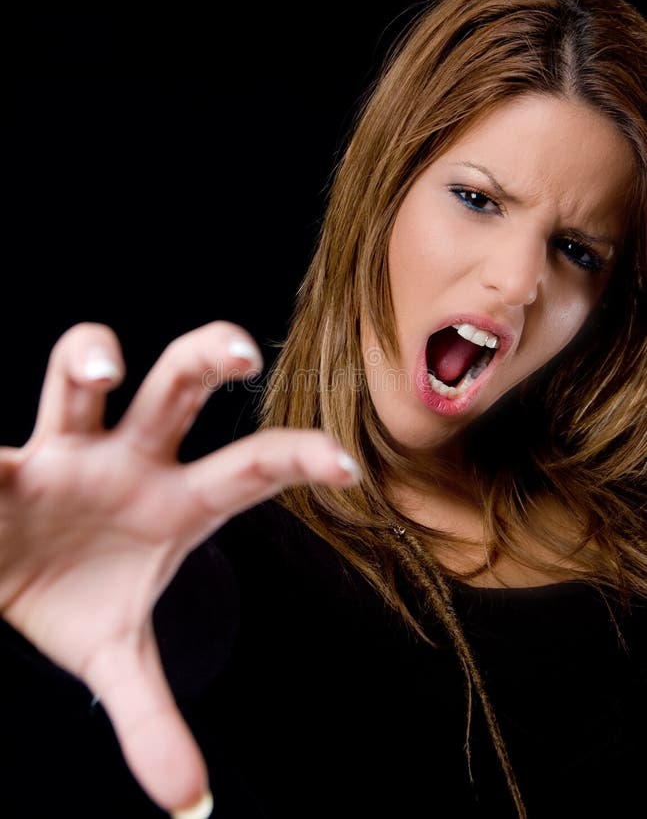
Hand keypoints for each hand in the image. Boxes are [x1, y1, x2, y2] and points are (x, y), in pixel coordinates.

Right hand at [0, 321, 359, 816]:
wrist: (9, 583)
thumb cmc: (79, 597)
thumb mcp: (118, 655)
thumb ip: (153, 719)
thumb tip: (193, 803)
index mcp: (173, 503)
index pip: (246, 470)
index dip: (295, 458)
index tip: (345, 462)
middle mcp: (125, 461)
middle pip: (174, 391)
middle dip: (204, 360)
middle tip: (237, 350)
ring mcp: (63, 453)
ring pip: (77, 378)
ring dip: (89, 360)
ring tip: (101, 369)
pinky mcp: (2, 470)